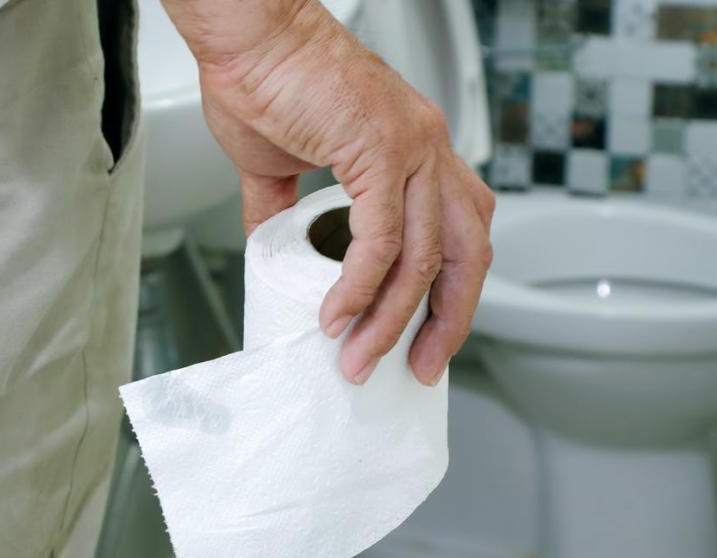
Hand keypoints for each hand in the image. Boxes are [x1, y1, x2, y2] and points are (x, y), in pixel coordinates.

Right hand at [161, 0, 494, 384]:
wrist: (246, 32)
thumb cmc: (266, 79)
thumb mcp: (280, 166)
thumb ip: (288, 214)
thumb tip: (274, 253)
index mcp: (419, 148)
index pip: (462, 231)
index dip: (451, 290)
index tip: (424, 335)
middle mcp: (430, 147)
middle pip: (470, 252)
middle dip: (451, 319)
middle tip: (422, 366)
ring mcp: (412, 146)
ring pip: (427, 257)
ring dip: (394, 319)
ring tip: (361, 356)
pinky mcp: (380, 149)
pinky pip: (379, 241)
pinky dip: (359, 287)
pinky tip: (337, 315)